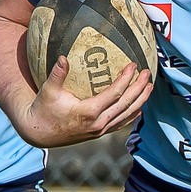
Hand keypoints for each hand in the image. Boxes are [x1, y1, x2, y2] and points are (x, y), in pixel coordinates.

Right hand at [19, 58, 152, 146]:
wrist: (40, 133)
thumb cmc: (43, 110)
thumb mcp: (48, 91)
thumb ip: (57, 74)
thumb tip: (63, 57)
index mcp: (89, 112)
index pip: (115, 94)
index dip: (126, 79)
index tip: (133, 65)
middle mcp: (98, 123)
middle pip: (126, 104)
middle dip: (139, 88)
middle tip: (148, 73)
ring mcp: (100, 130)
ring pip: (127, 115)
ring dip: (140, 100)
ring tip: (150, 87)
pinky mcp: (99, 134)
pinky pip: (121, 123)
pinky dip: (132, 115)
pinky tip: (140, 108)